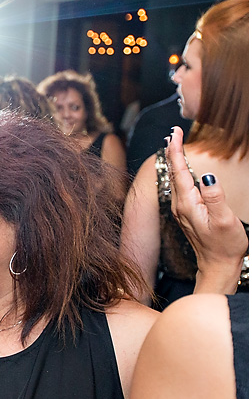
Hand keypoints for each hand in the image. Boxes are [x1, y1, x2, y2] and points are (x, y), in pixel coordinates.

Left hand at [166, 126, 247, 290]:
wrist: (218, 266)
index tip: (174, 133)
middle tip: (174, 132)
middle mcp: (181, 205)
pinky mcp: (188, 213)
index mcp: (188, 204)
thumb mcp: (223, 221)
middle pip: (174, 172)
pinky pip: (181, 187)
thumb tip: (206, 176)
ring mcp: (183, 209)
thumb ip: (215, 198)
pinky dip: (181, 172)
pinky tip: (182, 168)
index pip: (179, 171)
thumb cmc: (224, 246)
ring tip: (174, 144)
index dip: (176, 150)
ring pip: (176, 179)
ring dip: (175, 160)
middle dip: (173, 151)